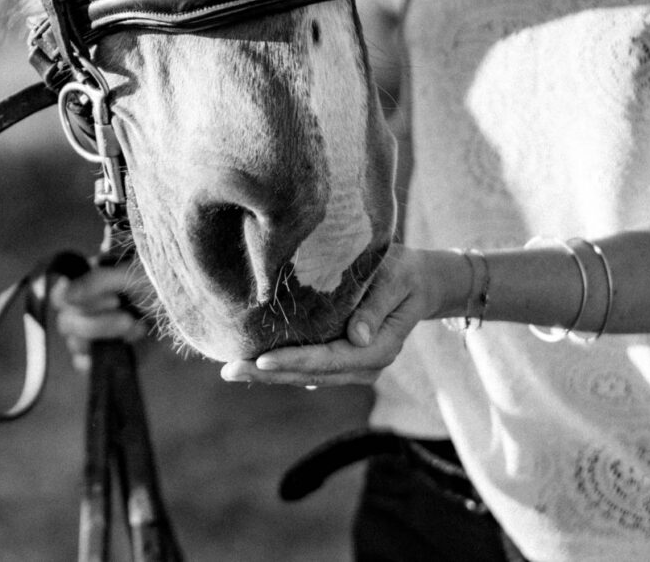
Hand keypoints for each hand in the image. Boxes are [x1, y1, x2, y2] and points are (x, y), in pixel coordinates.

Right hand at [51, 260, 155, 369]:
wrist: (196, 306)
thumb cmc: (165, 282)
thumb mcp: (133, 274)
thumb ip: (96, 281)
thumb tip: (64, 294)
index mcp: (92, 283)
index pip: (63, 297)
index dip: (83, 301)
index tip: (114, 299)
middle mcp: (90, 307)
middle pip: (67, 322)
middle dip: (99, 322)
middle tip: (129, 317)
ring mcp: (98, 332)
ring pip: (76, 342)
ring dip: (105, 334)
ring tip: (136, 327)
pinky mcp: (108, 352)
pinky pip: (84, 363)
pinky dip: (93, 360)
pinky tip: (110, 353)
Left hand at [220, 245, 463, 386]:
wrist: (421, 281)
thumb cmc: (406, 273)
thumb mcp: (396, 281)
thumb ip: (375, 307)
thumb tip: (356, 337)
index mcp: (379, 349)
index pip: (329, 359)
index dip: (295, 361)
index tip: (262, 360)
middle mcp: (365, 364)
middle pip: (311, 375)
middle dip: (269, 374)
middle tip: (228, 370)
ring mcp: (353, 366)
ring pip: (305, 376)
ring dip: (269, 374)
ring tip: (231, 369)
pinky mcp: (342, 358)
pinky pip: (308, 367)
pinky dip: (281, 366)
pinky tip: (252, 363)